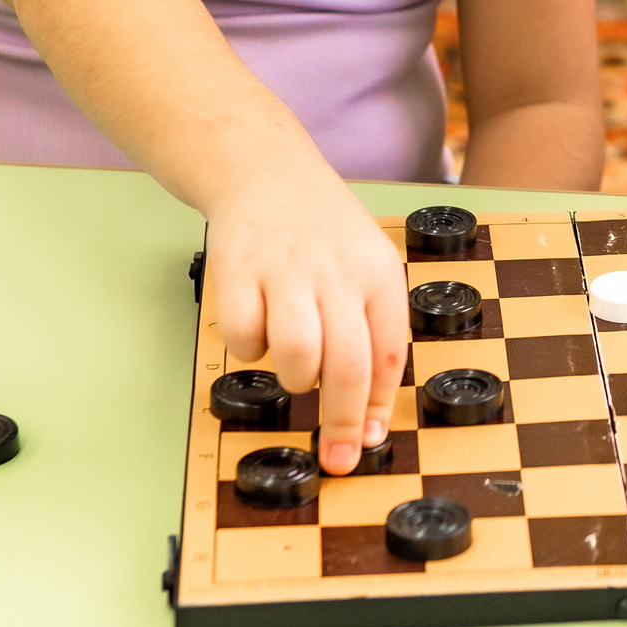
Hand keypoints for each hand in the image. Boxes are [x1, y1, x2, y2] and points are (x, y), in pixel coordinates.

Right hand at [204, 168, 413, 475]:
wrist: (266, 170)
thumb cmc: (323, 233)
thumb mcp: (367, 266)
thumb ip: (373, 330)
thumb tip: (373, 412)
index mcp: (378, 272)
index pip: (389, 352)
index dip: (380, 406)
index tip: (371, 441)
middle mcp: (336, 272)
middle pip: (348, 364)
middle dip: (343, 422)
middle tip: (337, 456)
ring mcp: (285, 271)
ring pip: (298, 355)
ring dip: (296, 379)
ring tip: (295, 367)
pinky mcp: (237, 271)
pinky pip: (243, 337)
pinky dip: (248, 349)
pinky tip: (257, 327)